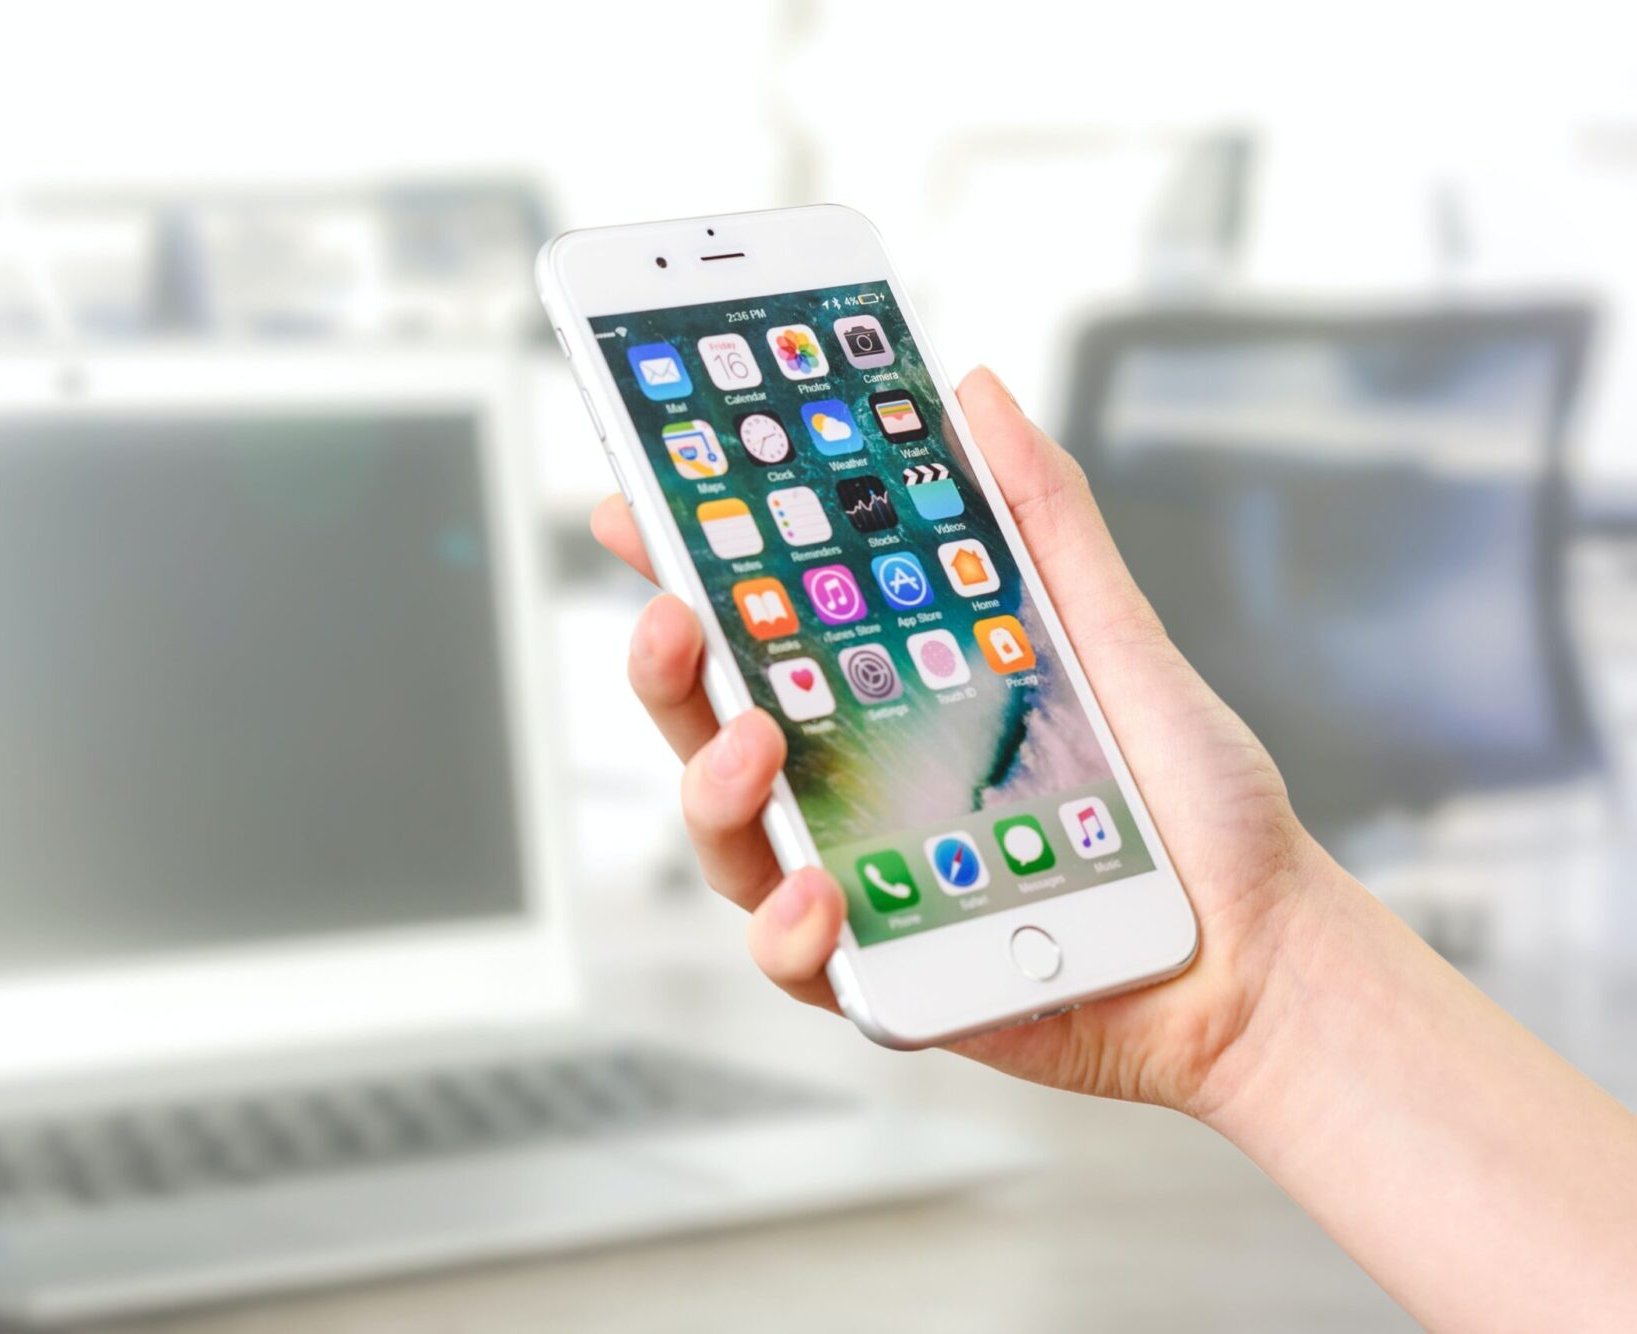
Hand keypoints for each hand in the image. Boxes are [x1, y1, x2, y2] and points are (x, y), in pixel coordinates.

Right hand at [592, 367, 1346, 1115]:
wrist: (1257, 947)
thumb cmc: (1186, 799)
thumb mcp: (1111, 634)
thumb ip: (1039, 518)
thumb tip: (977, 394)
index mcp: (885, 697)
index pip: (757, 625)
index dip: (687, 566)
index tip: (638, 507)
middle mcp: (852, 786)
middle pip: (711, 723)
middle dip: (668, 667)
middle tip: (673, 619)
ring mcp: (856, 878)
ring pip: (727, 840)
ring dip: (713, 790)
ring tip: (751, 750)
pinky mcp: (880, 973)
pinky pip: (797, 957)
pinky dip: (789, 928)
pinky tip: (819, 897)